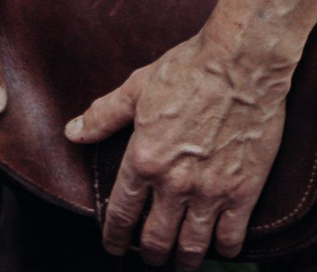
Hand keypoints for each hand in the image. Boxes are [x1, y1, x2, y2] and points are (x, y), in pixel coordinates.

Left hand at [67, 31, 291, 265]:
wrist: (241, 63)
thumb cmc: (188, 70)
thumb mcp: (137, 88)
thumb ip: (103, 116)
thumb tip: (73, 132)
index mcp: (143, 160)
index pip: (122, 214)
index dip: (115, 237)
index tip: (114, 245)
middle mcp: (174, 183)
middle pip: (156, 239)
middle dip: (150, 254)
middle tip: (150, 257)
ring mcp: (210, 191)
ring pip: (191, 246)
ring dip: (183, 261)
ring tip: (181, 263)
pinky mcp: (243, 191)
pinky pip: (231, 237)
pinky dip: (224, 250)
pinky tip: (220, 249)